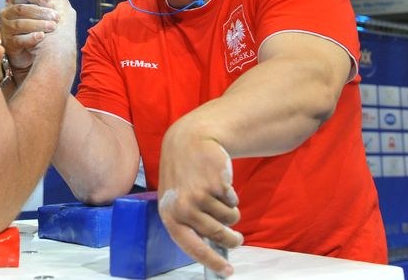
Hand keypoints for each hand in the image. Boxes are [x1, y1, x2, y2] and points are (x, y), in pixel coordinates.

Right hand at [0, 0, 72, 70]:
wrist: (33, 53)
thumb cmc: (39, 30)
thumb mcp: (43, 14)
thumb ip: (47, 2)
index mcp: (16, 2)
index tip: (54, 3)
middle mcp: (7, 14)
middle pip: (22, 9)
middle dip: (41, 12)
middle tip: (57, 17)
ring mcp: (6, 29)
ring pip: (20, 24)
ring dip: (38, 24)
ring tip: (52, 27)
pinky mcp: (8, 43)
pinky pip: (19, 40)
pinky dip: (31, 38)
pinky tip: (41, 36)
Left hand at [157, 119, 241, 276]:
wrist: (189, 140)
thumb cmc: (183, 173)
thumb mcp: (176, 198)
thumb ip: (187, 222)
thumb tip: (209, 250)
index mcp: (170, 216)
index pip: (192, 247)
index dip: (212, 262)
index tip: (227, 272)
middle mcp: (183, 209)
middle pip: (217, 235)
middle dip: (232, 239)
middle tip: (238, 240)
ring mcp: (199, 197)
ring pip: (229, 218)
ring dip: (231, 211)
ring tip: (220, 197)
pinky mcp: (215, 185)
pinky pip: (233, 202)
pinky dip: (232, 196)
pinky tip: (220, 182)